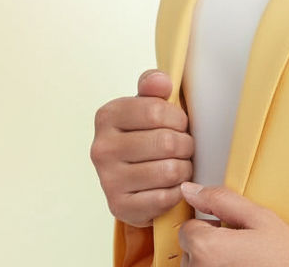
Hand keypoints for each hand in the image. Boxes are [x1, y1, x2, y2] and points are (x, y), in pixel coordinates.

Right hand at [90, 69, 194, 226]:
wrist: (131, 176)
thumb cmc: (145, 134)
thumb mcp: (147, 103)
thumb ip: (154, 85)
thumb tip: (161, 81)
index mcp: (107, 116)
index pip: (155, 111)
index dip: (178, 118)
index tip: (180, 123)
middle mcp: (102, 148)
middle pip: (165, 142)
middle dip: (186, 144)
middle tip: (185, 146)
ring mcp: (108, 180)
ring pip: (169, 171)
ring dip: (185, 168)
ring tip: (181, 164)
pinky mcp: (119, 207)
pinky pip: (164, 198)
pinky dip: (178, 191)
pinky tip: (173, 185)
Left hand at [178, 183, 288, 266]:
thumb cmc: (284, 256)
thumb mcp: (258, 217)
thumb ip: (220, 199)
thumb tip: (190, 189)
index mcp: (207, 248)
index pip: (188, 227)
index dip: (211, 225)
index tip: (230, 231)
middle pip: (190, 249)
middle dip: (209, 244)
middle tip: (239, 248)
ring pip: (196, 266)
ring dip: (211, 262)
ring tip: (239, 261)